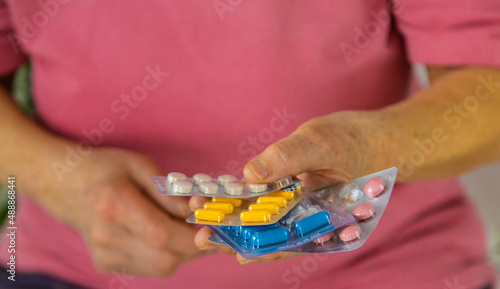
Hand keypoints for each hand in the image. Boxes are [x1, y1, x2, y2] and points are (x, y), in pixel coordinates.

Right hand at [36, 146, 206, 276]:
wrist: (66, 186)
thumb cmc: (106, 169)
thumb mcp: (139, 165)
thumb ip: (168, 192)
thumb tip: (197, 211)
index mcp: (112, 204)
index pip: (160, 233)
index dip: (193, 237)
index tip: (215, 229)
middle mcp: (105, 235)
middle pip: (165, 257)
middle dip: (196, 246)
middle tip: (210, 229)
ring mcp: (104, 254)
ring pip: (162, 266)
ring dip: (185, 252)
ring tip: (190, 230)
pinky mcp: (106, 264)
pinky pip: (150, 267)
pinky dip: (169, 255)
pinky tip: (169, 237)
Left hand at [192, 111, 375, 263]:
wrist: (373, 137)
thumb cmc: (355, 141)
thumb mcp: (322, 144)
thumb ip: (288, 158)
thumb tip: (250, 175)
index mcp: (326, 224)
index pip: (286, 244)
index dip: (256, 248)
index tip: (224, 246)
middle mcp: (311, 221)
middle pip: (270, 238)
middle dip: (235, 237)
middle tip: (202, 233)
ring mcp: (300, 208)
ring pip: (264, 222)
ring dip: (234, 219)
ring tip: (202, 213)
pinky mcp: (292, 194)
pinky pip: (266, 203)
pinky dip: (245, 202)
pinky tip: (222, 199)